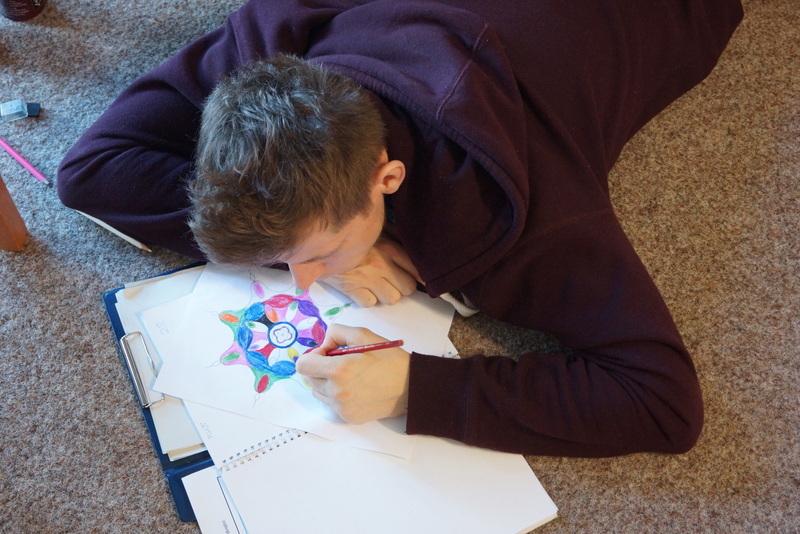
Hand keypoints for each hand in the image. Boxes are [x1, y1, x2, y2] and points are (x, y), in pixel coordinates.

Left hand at [295, 324, 409, 423]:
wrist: (411, 387)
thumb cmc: (390, 359)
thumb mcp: (364, 335)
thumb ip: (337, 333)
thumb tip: (323, 345)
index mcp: (339, 370)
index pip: (303, 365)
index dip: (313, 356)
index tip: (328, 354)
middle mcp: (337, 392)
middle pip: (308, 378)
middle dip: (319, 368)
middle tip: (340, 363)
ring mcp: (342, 407)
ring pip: (318, 392)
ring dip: (326, 382)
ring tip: (349, 376)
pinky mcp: (348, 417)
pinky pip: (331, 404)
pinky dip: (337, 395)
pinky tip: (356, 388)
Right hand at [325, 237, 420, 306]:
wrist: (319, 240)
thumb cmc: (350, 232)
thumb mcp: (377, 227)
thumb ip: (396, 236)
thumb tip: (416, 246)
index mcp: (390, 248)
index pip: (417, 270)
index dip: (421, 277)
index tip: (423, 280)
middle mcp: (381, 266)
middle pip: (408, 288)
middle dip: (403, 285)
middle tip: (395, 279)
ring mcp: (366, 279)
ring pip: (392, 299)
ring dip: (387, 294)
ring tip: (380, 284)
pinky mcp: (351, 290)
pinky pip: (370, 303)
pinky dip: (368, 298)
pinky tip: (364, 288)